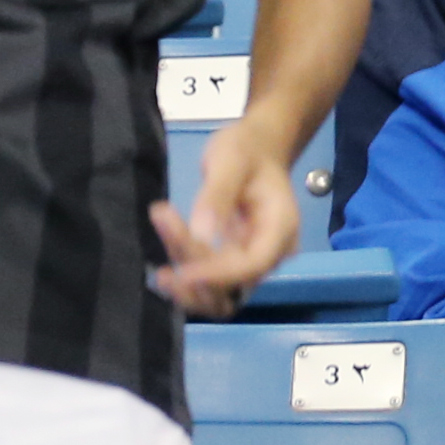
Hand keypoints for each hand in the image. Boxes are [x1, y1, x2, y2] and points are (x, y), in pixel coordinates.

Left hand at [151, 103, 304, 310]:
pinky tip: (167, 236)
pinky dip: (183, 270)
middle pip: (232, 288)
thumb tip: (201, 233)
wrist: (257, 149)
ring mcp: (251, 263)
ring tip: (164, 225)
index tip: (180, 270)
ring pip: (216, 294)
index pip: (251, 267)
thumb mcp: (232, 160)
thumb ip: (218, 195)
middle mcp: (270, 255)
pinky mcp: (232, 265)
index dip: (216, 275)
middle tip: (166, 224)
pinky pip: (207, 283)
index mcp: (280, 229)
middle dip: (194, 272)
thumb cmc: (248, 149)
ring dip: (184, 277)